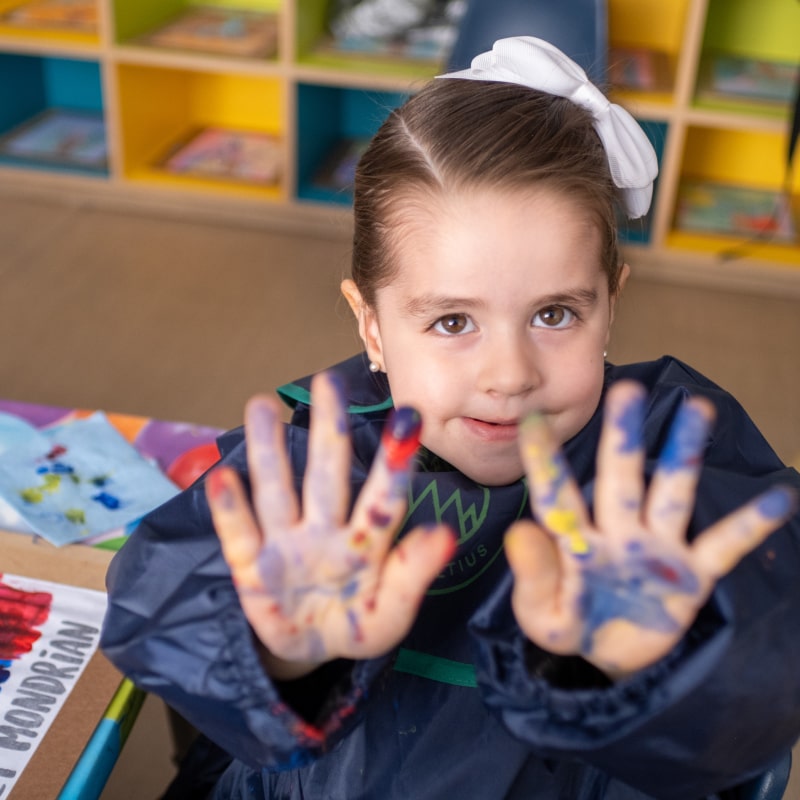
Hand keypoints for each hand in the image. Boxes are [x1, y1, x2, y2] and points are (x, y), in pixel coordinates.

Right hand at [205, 372, 454, 678]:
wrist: (309, 648)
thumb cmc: (357, 624)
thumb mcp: (389, 614)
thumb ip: (412, 575)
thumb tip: (447, 533)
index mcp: (366, 543)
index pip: (382, 500)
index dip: (394, 464)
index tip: (409, 418)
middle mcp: (326, 531)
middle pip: (327, 475)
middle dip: (328, 430)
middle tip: (327, 380)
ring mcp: (286, 545)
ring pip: (277, 491)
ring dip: (268, 451)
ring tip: (260, 405)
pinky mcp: (251, 567)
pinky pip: (240, 536)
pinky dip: (231, 510)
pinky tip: (224, 477)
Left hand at [505, 380, 796, 678]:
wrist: (607, 658)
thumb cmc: (567, 625)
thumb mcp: (543, 614)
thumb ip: (534, 576)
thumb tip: (519, 533)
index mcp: (573, 539)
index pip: (556, 493)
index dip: (544, 459)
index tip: (532, 419)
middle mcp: (616, 531)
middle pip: (620, 477)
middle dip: (623, 436)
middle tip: (627, 390)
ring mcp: (655, 548)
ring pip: (670, 493)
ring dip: (684, 454)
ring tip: (699, 409)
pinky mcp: (690, 574)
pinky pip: (724, 545)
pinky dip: (750, 525)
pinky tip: (780, 497)